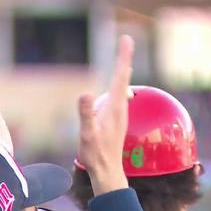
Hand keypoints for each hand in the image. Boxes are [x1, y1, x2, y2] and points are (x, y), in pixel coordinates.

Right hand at [77, 35, 133, 195]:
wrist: (107, 172)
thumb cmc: (96, 154)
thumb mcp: (88, 134)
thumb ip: (86, 114)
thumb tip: (84, 94)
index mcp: (114, 107)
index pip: (120, 76)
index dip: (122, 57)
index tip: (126, 39)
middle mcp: (120, 108)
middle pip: (123, 78)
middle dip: (124, 58)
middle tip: (126, 40)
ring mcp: (118, 114)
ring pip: (122, 87)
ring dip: (122, 70)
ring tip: (124, 58)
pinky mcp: (115, 120)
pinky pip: (118, 96)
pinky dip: (118, 84)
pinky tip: (117, 88)